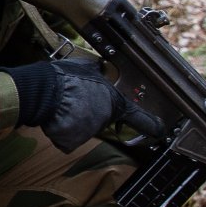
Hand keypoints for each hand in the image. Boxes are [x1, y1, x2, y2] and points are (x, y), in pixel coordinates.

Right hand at [7, 58, 163, 152]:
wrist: (45, 91)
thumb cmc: (67, 77)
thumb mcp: (87, 66)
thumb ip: (97, 69)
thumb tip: (100, 64)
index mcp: (114, 103)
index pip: (140, 118)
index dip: (152, 126)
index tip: (160, 131)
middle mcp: (105, 119)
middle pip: (99, 120)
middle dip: (89, 112)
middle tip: (74, 101)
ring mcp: (89, 133)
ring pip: (81, 128)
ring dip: (73, 121)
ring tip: (62, 107)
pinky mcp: (71, 142)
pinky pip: (66, 138)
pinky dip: (60, 130)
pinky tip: (55, 118)